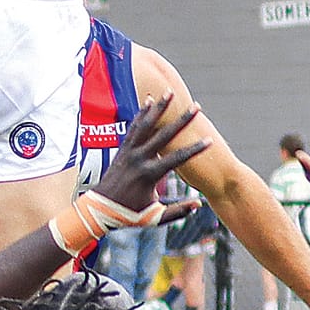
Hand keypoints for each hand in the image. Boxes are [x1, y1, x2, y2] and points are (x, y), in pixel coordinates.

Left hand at [95, 91, 211, 216]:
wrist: (99, 208)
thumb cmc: (129, 214)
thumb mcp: (155, 217)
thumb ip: (178, 211)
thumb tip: (199, 204)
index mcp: (149, 175)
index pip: (177, 159)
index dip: (195, 150)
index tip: (210, 140)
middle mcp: (139, 159)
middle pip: (164, 135)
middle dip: (182, 120)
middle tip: (196, 106)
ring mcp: (129, 151)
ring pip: (146, 124)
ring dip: (159, 107)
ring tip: (170, 91)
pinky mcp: (122, 148)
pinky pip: (134, 127)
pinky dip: (142, 113)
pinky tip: (149, 100)